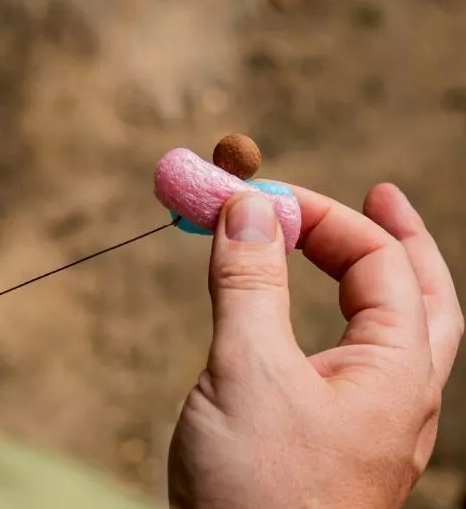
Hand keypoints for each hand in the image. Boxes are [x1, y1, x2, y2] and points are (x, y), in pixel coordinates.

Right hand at [168, 183, 463, 508]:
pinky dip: (338, 315)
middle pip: (424, 297)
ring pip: (395, 330)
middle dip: (399, 239)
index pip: (381, 263)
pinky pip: (354, 358)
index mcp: (397, 375)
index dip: (324, 215)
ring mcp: (370, 422)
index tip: (263, 195)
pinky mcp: (334, 440)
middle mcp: (398, 396)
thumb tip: (248, 206)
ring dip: (373, 275)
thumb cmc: (258, 492)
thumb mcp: (248, 371)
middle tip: (379, 193)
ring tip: (346, 242)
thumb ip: (250, 283)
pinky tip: (313, 315)